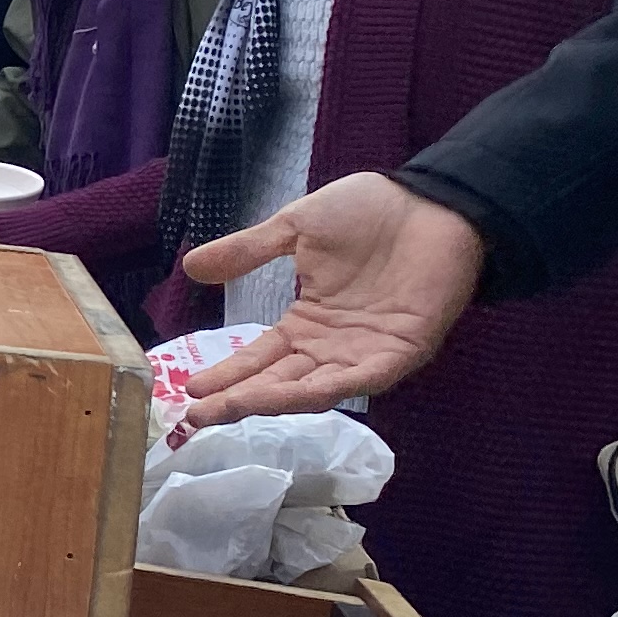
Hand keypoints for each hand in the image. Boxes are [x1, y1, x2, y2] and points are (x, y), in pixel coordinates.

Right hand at [175, 174, 485, 424]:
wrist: (431, 201)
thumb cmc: (368, 211)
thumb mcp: (294, 227)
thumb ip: (247, 251)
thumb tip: (191, 267)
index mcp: (307, 322)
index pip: (259, 358)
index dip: (225, 375)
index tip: (186, 390)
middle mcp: (331, 347)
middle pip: (277, 383)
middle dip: (236, 400)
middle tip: (194, 416)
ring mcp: (364, 353)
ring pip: (312, 389)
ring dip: (271, 401)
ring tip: (230, 408)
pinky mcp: (399, 352)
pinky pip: (359, 380)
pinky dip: (326, 390)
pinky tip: (292, 397)